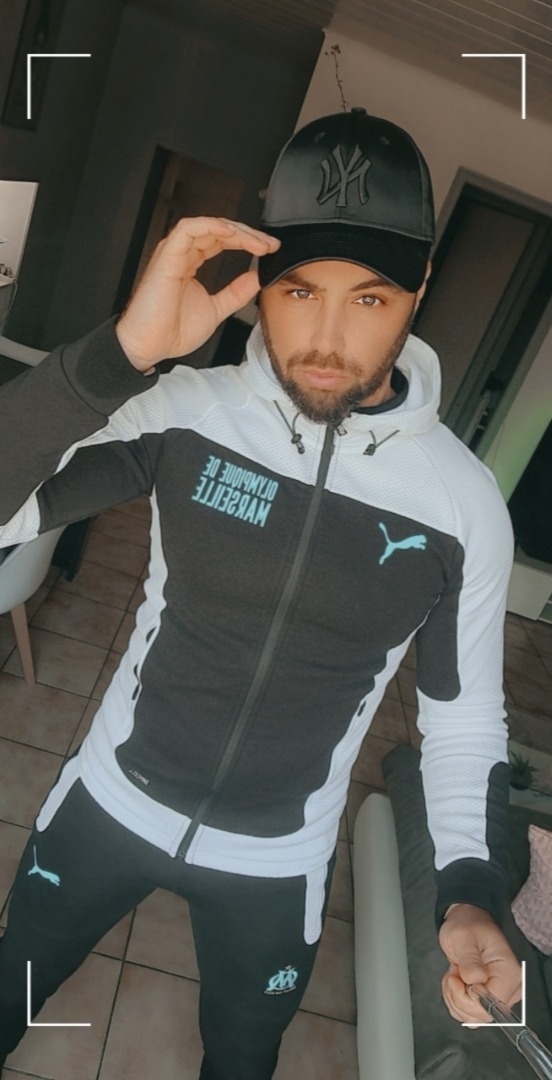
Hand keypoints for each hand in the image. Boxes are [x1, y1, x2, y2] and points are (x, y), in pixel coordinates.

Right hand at [115, 216, 279, 370]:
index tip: (269, 250)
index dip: (247, 242)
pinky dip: (211, 226)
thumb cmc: (171, 331)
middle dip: (248, 234)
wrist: (149, 346)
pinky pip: (189, 229)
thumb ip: (236, 293)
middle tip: (269, 245)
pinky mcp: (167, 256)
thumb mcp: (216, 309)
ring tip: (257, 242)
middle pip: (219, 230)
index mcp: (191, 263)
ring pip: (208, 226)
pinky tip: (231, 234)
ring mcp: (174, 253)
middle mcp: (183, 254)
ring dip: (235, 230)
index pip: (222, 241)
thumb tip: (256, 278)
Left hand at [439, 904, 521, 1023]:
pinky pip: (468, 1014)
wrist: (465, 921)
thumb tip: (476, 981)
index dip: (468, 997)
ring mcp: (498, 995)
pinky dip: (455, 1000)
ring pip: (472, 1018)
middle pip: (482, 1016)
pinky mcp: (487, 998)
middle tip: (454, 973)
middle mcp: (509, 988)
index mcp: (509, 973)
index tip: (457, 977)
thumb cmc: (467, 925)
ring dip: (454, 998)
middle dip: (458, 997)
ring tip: (454, 974)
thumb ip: (470, 961)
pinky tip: (455, 981)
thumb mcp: (463, 938)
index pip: (491, 1006)